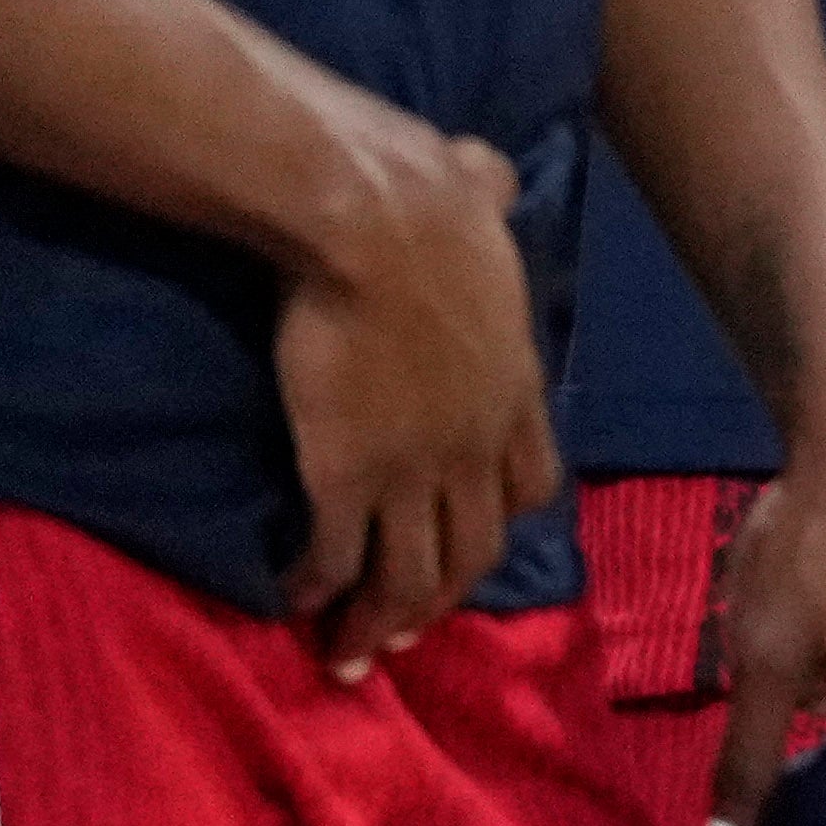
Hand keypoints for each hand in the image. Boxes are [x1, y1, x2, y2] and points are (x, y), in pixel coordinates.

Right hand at [273, 116, 554, 673]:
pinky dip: (317, 589)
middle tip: (408, 630)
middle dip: (440, 598)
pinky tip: (293, 600)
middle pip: (474, 550)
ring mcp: (416, 468)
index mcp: (516, 386)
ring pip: (410, 576)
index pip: (532, 482)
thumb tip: (486, 173)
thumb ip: (489, 198)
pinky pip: (337, 557)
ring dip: (380, 622)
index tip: (475, 540)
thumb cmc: (428, 202)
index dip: (502, 518)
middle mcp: (477, 443)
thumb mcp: (481, 203)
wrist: (378, 225)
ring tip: (351, 653)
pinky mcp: (348, 477)